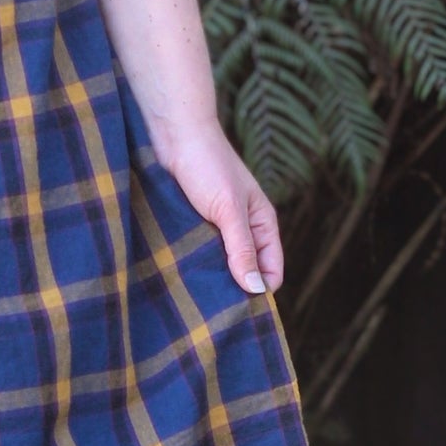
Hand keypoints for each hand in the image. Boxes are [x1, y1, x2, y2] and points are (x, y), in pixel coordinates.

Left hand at [157, 119, 283, 295]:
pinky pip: (199, 254)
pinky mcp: (193, 226)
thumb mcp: (228, 210)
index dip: (260, 291)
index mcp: (262, 225)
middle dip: (235, 290)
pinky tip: (181, 277)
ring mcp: (217, 229)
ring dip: (211, 279)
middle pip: (246, 273)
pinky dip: (194, 265)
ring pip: (221, 266)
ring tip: (194, 296)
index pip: (272, 272)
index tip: (239, 311)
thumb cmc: (207, 165)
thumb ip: (242, 249)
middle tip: (213, 310)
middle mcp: (243, 230)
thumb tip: (256, 289)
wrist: (173, 135)